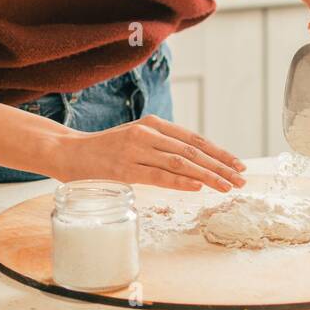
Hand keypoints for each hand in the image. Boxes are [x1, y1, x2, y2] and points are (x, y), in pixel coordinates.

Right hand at [54, 117, 247, 192]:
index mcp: (153, 124)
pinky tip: (198, 186)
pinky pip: (158, 175)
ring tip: (227, 186)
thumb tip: (193, 163)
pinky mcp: (124, 168)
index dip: (218, 152)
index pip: (194, 138)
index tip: (238, 164)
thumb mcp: (136, 139)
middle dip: (220, 165)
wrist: (68, 152)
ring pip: (180, 162)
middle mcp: (147, 133)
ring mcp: (135, 149)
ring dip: (207, 175)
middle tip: (241, 178)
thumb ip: (160, 146)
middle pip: (192, 150)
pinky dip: (180, 181)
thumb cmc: (105, 150)